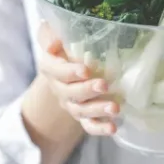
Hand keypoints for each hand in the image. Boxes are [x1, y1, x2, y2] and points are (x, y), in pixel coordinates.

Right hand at [35, 21, 118, 135]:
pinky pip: (89, 125)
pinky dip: (100, 128)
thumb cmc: (62, 48)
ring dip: (97, 110)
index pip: (57, 71)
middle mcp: (60, 89)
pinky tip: (113, 128)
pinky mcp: (83, 116)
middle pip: (70, 93)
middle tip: (104, 85)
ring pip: (81, 111)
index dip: (70, 72)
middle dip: (87, 90)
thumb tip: (53, 43)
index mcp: (51, 68)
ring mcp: (71, 104)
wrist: (63, 69)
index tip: (86, 69)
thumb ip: (49, 35)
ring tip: (115, 108)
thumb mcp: (53, 36)